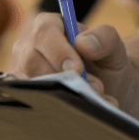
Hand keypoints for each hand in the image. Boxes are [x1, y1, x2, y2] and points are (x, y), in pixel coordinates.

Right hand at [11, 12, 133, 107]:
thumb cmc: (105, 61)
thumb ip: (105, 37)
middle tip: (90, 88)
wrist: (108, 89)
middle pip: (31, 60)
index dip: (58, 51)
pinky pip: (36, 105)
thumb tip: (83, 44)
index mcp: (50, 26)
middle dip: (60, 77)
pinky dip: (62, 111)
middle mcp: (30, 48)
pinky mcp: (27, 97)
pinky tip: (83, 113)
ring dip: (64, 96)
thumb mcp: (113, 46)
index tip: (77, 70)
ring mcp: (25, 74)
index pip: (44, 33)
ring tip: (95, 99)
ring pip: (32, 86)